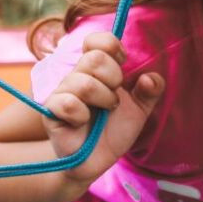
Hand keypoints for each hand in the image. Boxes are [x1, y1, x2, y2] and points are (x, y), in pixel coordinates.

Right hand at [43, 32, 164, 184]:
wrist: (97, 161)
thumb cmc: (114, 130)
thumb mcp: (140, 110)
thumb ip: (150, 90)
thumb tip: (150, 77)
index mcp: (96, 69)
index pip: (96, 40)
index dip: (112, 46)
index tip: (123, 62)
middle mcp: (77, 76)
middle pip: (94, 58)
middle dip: (114, 77)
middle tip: (115, 98)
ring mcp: (62, 93)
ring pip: (83, 82)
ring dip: (103, 99)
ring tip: (106, 111)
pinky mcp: (52, 113)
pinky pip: (66, 102)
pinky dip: (82, 114)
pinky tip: (84, 122)